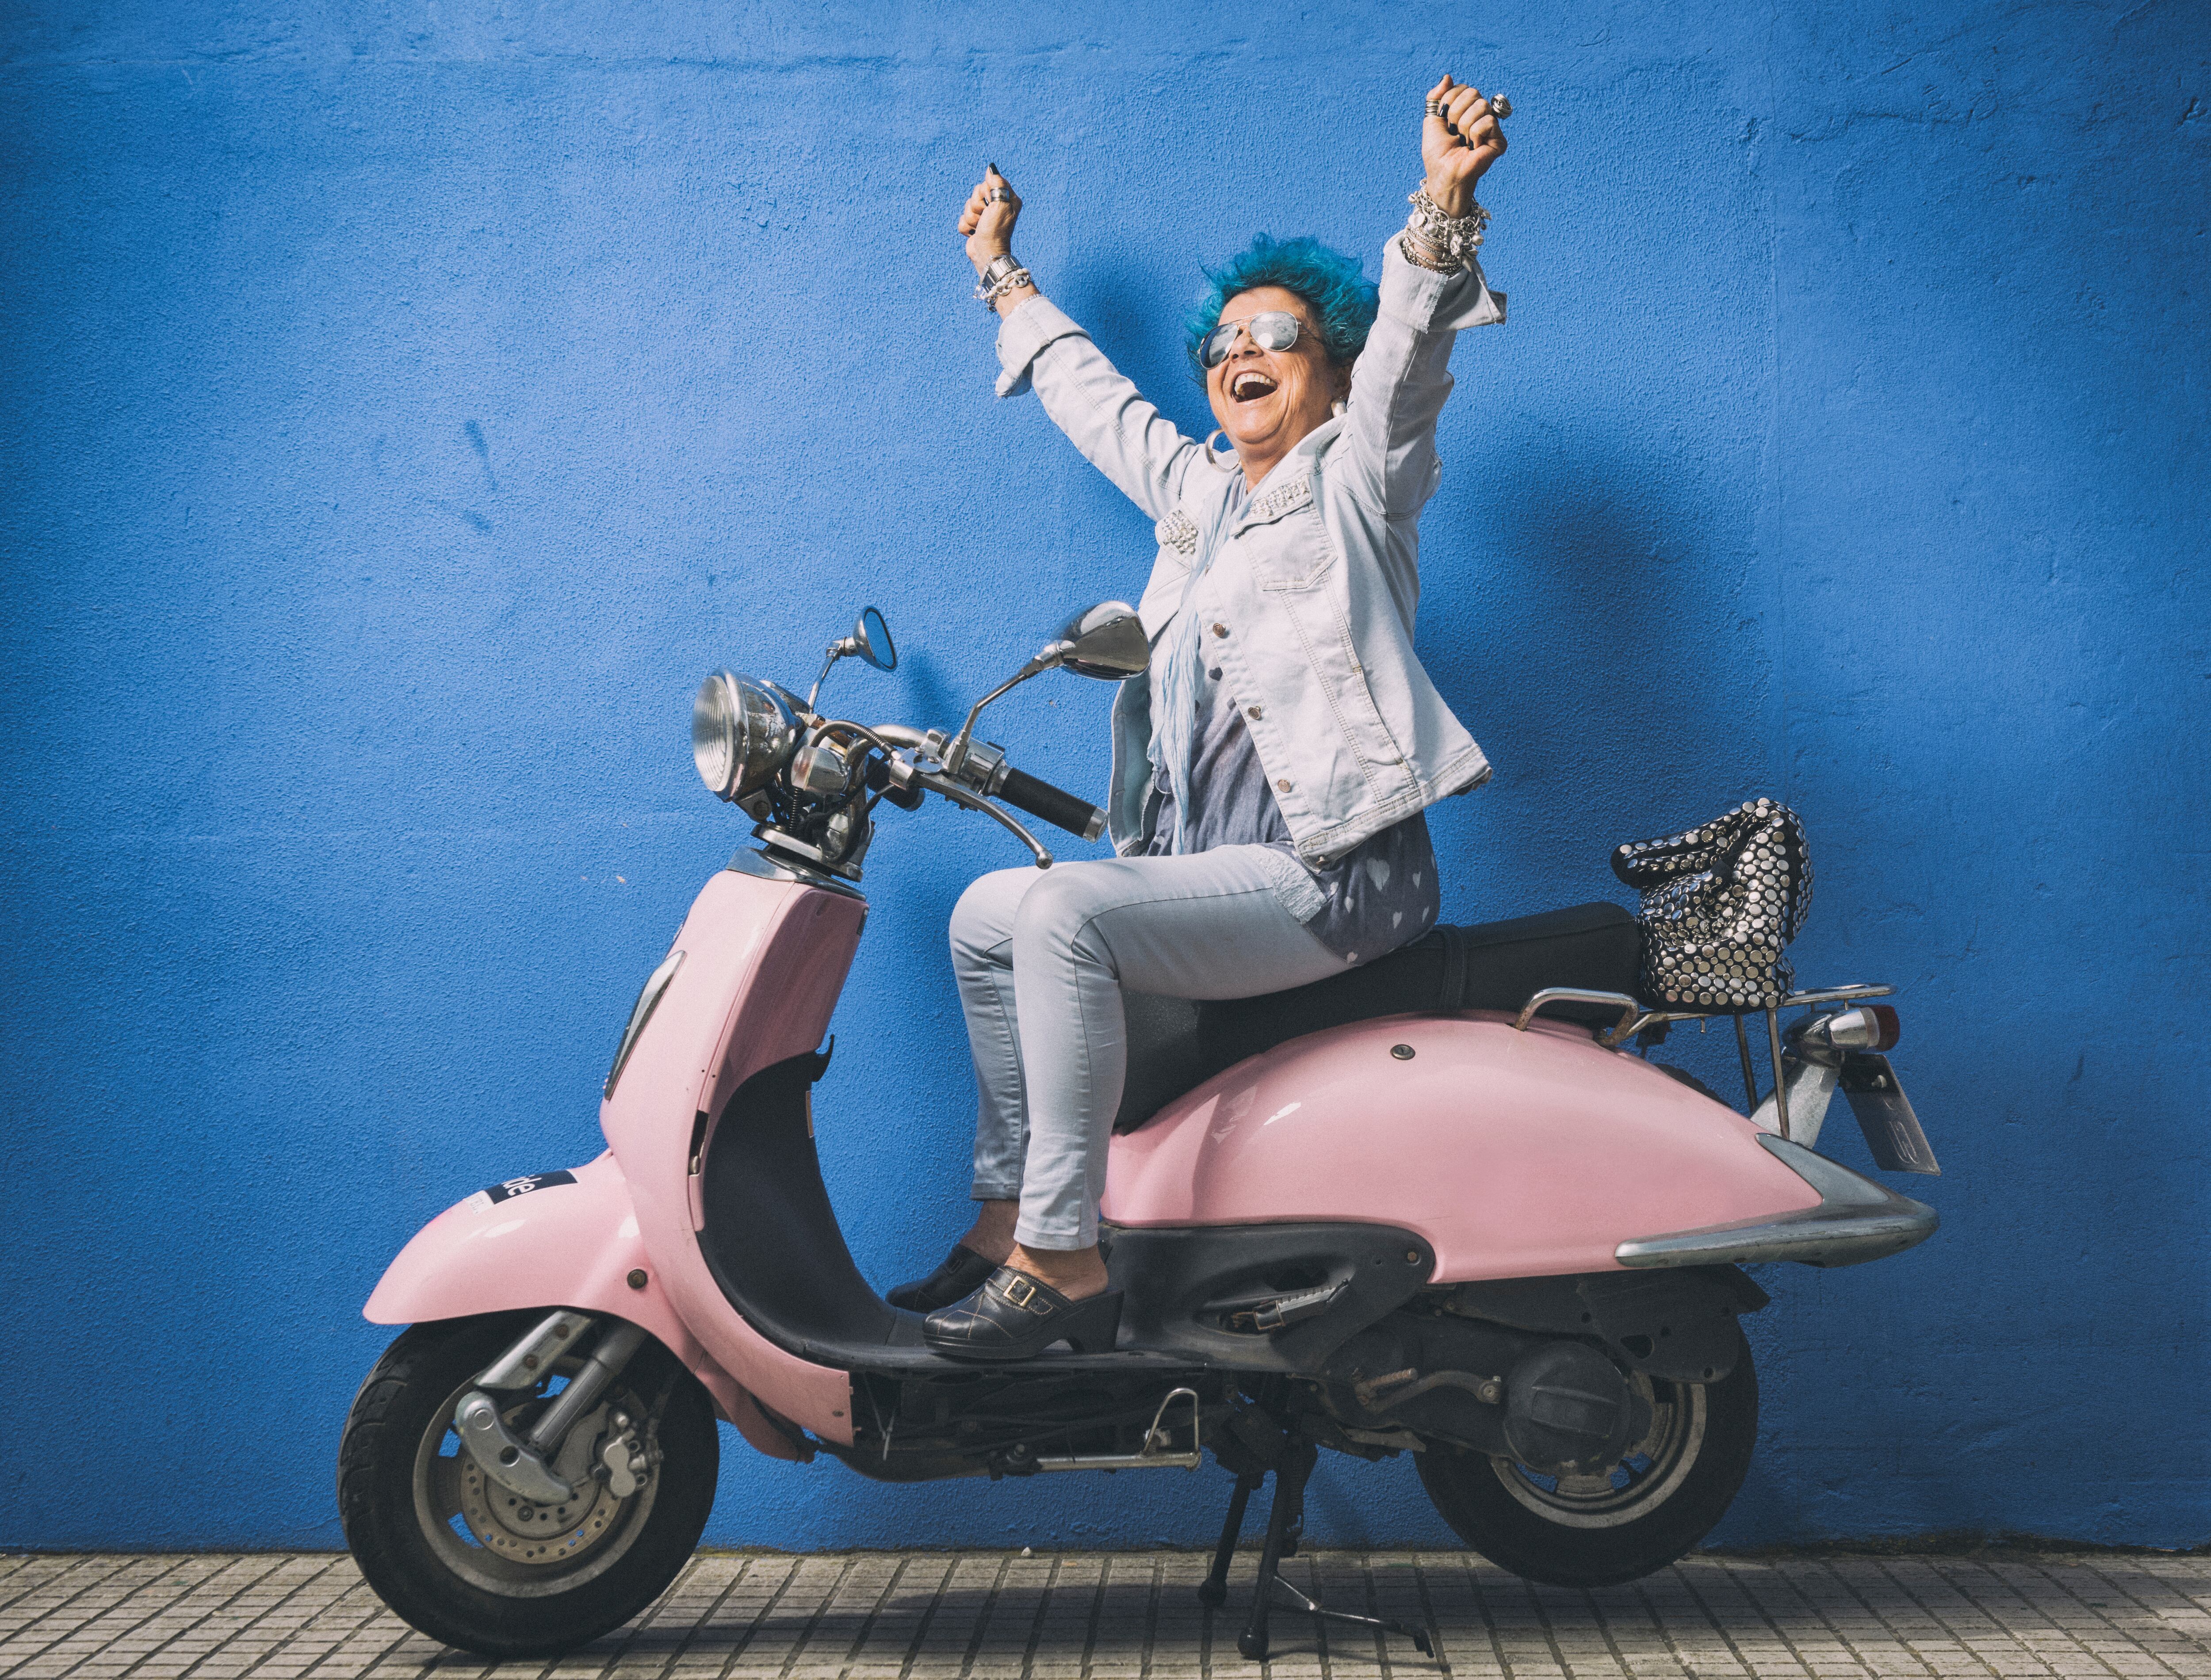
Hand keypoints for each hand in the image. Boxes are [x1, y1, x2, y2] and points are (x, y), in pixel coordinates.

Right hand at [958, 164, 1022, 274]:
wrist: (987, 253)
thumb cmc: (996, 230)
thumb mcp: (1001, 204)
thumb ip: (997, 183)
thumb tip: (991, 168)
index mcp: (1007, 198)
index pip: (989, 182)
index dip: (986, 192)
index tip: (991, 203)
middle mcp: (997, 205)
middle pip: (976, 193)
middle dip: (977, 206)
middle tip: (985, 217)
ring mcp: (984, 216)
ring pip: (967, 206)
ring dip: (972, 218)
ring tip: (981, 227)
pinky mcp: (974, 225)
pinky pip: (962, 219)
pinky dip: (967, 227)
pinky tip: (976, 233)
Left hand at [1421, 75, 1505, 217]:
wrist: (1443, 173)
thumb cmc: (1437, 153)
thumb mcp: (1432, 120)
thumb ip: (1437, 96)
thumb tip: (1447, 77)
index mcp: (1467, 109)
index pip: (1462, 88)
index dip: (1448, 101)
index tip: (1444, 120)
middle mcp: (1481, 116)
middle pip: (1473, 92)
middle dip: (1455, 112)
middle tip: (1454, 132)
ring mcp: (1491, 128)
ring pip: (1481, 105)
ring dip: (1464, 125)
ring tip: (1462, 141)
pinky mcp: (1499, 141)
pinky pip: (1488, 121)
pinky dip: (1475, 134)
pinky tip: (1472, 147)